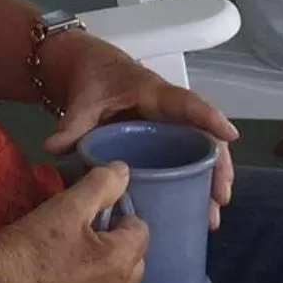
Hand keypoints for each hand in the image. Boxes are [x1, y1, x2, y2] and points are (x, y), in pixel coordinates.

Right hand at [0, 162, 148, 282]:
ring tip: (72, 250)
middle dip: (116, 240)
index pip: (140, 228)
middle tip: (84, 229)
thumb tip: (124, 172)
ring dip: (105, 265)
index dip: (119, 213)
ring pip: (117, 281)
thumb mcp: (67, 206)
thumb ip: (102, 184)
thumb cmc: (30, 247)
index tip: (94, 210)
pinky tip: (63, 275)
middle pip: (134, 257)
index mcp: (122, 264)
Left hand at [38, 31, 236, 228]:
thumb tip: (53, 147)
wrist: (90, 67)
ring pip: (201, 151)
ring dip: (211, 180)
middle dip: (218, 166)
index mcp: (154, 93)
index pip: (186, 103)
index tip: (229, 135)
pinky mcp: (165, 140)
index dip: (208, 118)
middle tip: (221, 198)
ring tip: (213, 215)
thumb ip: (72, 123)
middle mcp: (171, 110)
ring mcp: (171, 126)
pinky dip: (197, 182)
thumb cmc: (94, 77)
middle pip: (204, 135)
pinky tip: (198, 210)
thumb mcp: (83, 99)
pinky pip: (188, 158)